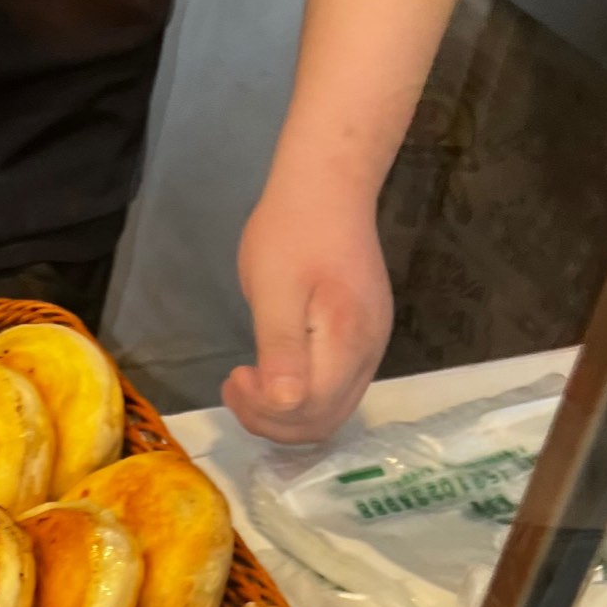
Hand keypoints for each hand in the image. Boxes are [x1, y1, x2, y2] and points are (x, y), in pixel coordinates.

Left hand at [224, 175, 393, 445]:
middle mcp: (369, 352)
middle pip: (324, 421)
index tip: (234, 376)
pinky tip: (274, 377)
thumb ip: (281, 348)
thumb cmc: (292, 230)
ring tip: (248, 386)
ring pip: (331, 412)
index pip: (310, 409)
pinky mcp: (365, 340)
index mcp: (348, 339)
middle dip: (272, 421)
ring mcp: (372, 347)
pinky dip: (302, 399)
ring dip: (285, 415)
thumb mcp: (274, 288)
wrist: (329, 185)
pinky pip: (336, 391)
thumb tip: (285, 403)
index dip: (266, 410)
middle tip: (235, 389)